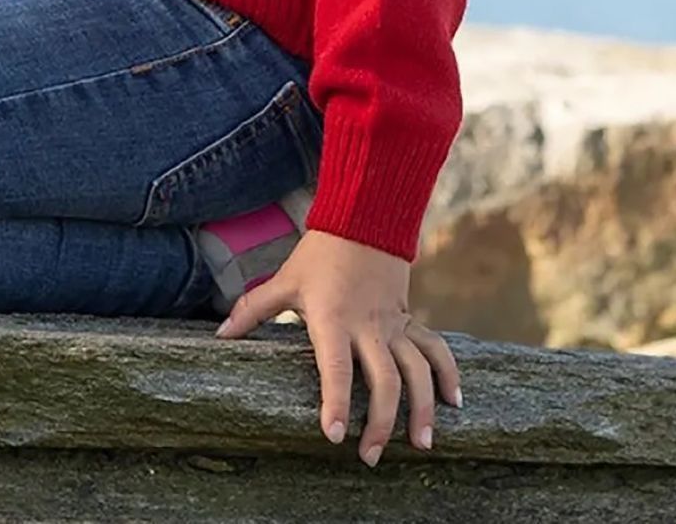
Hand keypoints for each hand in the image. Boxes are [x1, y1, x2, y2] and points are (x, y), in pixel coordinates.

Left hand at [213, 227, 462, 465]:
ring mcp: (394, 324)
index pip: (336, 367)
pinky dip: (449, 374)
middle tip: (370, 456)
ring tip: (420, 444)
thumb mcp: (284, 281)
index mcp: (333, 319)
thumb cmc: (318, 255)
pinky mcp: (410, 318)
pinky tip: (455, 404)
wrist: (362, 218)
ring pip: (416, 370)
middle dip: (381, 422)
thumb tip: (220, 336)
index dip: (336, 401)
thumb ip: (253, 310)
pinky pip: (435, 348)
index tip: (335, 436)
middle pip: (384, 380)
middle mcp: (368, 326)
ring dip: (422, 408)